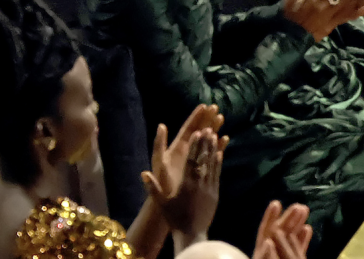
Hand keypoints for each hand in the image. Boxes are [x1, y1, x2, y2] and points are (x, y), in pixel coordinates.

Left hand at [142, 104, 224, 205]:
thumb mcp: (159, 162)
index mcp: (177, 147)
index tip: (204, 105)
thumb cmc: (164, 183)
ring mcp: (195, 158)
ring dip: (214, 129)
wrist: (171, 202)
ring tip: (222, 118)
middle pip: (199, 130)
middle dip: (207, 119)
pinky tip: (225, 139)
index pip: (188, 128)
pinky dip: (218, 146)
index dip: (196, 116)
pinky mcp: (202, 167)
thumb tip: (161, 125)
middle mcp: (187, 150)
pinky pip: (211, 153)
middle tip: (216, 108)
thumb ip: (159, 145)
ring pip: (206, 140)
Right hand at [144, 128, 226, 245]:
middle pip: (203, 159)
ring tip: (215, 134)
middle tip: (208, 128)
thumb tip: (143, 173)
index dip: (194, 146)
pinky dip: (219, 162)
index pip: (191, 161)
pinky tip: (220, 152)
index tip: (197, 132)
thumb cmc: (174, 218)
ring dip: (214, 148)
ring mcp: (209, 188)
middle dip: (205, 143)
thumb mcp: (162, 204)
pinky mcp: (215, 193)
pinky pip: (218, 174)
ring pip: (212, 164)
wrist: (191, 234)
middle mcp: (199, 184)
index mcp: (186, 185)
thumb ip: (153, 188)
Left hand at [252, 201, 312, 258]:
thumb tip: (268, 242)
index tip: (276, 203)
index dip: (270, 217)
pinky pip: (297, 252)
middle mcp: (271, 252)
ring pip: (289, 239)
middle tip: (298, 205)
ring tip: (305, 209)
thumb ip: (263, 255)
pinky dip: (302, 240)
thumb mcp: (262, 257)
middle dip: (288, 218)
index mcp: (260, 253)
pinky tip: (308, 228)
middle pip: (279, 233)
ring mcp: (282, 256)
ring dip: (297, 224)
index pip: (265, 232)